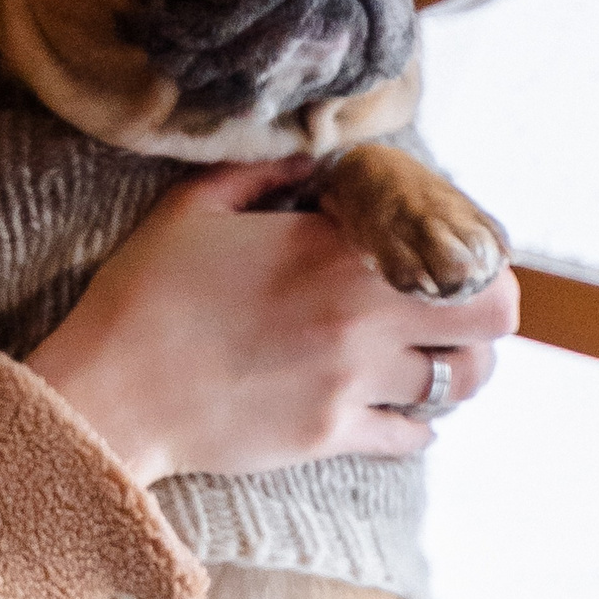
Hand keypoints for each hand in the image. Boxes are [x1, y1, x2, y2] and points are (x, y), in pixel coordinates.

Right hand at [26, 158, 517, 485]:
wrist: (109, 390)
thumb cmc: (139, 295)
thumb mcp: (188, 211)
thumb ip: (259, 177)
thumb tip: (310, 163)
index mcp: (332, 251)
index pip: (458, 247)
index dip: (464, 248)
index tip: (436, 251)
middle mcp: (359, 315)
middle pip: (490, 319)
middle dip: (481, 312)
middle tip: (447, 310)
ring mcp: (350, 380)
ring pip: (459, 381)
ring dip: (449, 367)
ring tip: (420, 359)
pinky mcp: (331, 434)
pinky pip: (412, 435)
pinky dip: (413, 424)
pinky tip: (389, 408)